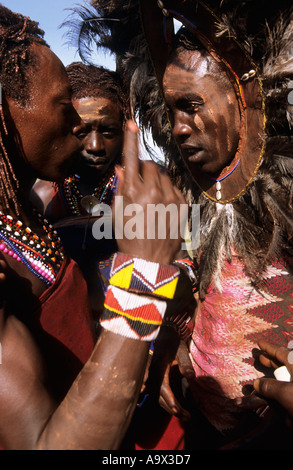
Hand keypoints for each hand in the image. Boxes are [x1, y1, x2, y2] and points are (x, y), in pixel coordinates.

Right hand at [113, 120, 185, 264]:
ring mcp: (170, 197)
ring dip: (157, 180)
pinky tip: (162, 207)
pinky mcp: (182, 204)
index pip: (131, 158)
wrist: (149, 261)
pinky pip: (174, 187)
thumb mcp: (118, 212)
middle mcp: (153, 191)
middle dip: (144, 169)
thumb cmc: (128, 237)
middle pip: (149, 165)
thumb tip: (122, 167)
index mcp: (133, 192)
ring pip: (163, 175)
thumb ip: (121, 187)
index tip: (132, 123)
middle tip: (140, 184)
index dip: (131, 139)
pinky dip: (168, 191)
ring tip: (152, 199)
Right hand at [254, 340, 292, 417]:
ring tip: (267, 379)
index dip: (269, 347)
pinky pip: (292, 390)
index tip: (260, 343)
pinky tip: (281, 399)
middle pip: (286, 361)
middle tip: (261, 359)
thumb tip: (258, 383)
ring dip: (279, 378)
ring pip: (290, 376)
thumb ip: (269, 387)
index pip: (281, 351)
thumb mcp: (285, 394)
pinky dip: (285, 391)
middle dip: (273, 360)